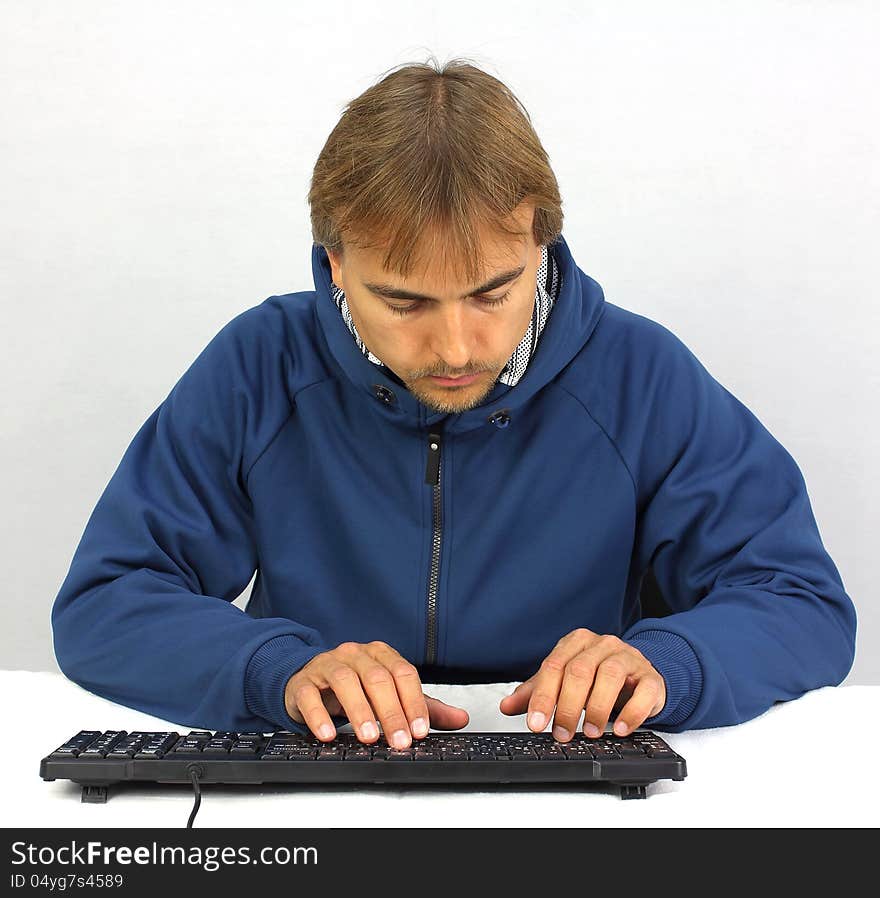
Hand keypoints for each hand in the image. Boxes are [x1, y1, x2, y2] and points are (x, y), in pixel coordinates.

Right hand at [284, 640, 468, 748]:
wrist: (308, 680)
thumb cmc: (354, 687)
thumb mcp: (389, 694)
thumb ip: (423, 707)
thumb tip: (461, 719)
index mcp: (381, 655)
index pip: (403, 673)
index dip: (413, 702)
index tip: (420, 730)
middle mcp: (355, 654)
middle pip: (377, 678)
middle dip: (390, 712)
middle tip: (399, 741)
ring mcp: (327, 665)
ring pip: (345, 681)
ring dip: (359, 711)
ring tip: (368, 738)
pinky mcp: (302, 682)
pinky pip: (310, 695)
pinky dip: (319, 715)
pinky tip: (328, 734)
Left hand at [499, 628, 665, 739]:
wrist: (639, 675)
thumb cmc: (597, 677)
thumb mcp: (564, 681)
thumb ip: (536, 692)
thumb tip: (506, 707)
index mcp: (576, 642)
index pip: (554, 666)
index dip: (543, 696)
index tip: (536, 723)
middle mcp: (602, 645)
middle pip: (579, 671)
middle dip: (568, 706)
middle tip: (562, 733)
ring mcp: (628, 658)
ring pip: (610, 676)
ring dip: (597, 708)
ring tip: (589, 732)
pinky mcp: (651, 677)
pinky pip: (643, 691)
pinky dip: (631, 712)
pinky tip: (620, 728)